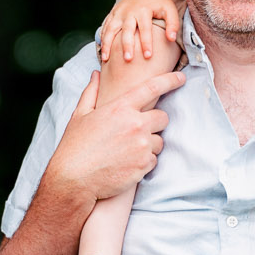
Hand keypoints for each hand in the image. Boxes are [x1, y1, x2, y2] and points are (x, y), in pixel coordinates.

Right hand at [44, 66, 185, 205]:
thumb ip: (91, 92)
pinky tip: (127, 164)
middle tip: (138, 131)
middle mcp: (135, 124)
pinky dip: (144, 162)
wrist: (74, 180)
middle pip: (163, 117)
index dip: (170, 80)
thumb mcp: (79, 115)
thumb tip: (96, 75)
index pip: (152, 88)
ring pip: (159, 141)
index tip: (181, 78)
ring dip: (149, 144)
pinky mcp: (144, 165)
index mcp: (120, 108)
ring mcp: (141, 146)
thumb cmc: (75, 146)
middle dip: (155, 123)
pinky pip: (154, 160)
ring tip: (127, 151)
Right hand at [100, 0, 181, 64]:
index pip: (145, 28)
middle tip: (128, 60)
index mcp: (144, 10)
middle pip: (127, 30)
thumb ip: (172, 24)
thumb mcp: (170, 10)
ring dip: (107, 44)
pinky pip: (105, 26)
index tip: (148, 56)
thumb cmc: (160, 2)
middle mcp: (129, 11)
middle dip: (127, 45)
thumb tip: (172, 39)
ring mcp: (119, 12)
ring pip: (111, 29)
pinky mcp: (113, 13)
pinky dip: (102, 38)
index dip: (147, 42)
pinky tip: (102, 50)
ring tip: (105, 59)